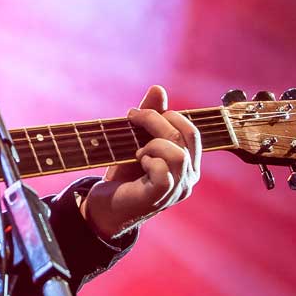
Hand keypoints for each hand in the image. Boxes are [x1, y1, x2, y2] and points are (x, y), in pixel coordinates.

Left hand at [80, 85, 200, 241]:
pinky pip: (164, 173)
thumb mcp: (137, 141)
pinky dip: (149, 161)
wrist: (104, 206)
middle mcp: (188, 178)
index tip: (138, 114)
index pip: (192, 131)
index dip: (168, 115)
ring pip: (178, 155)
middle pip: (184, 137)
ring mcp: (176, 190)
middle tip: (131, 119)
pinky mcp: (158, 198)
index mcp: (188, 163)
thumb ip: (151, 117)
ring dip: (153, 144)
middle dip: (156, 121)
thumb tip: (158, 88)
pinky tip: (138, 163)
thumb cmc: (124, 175)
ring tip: (137, 151)